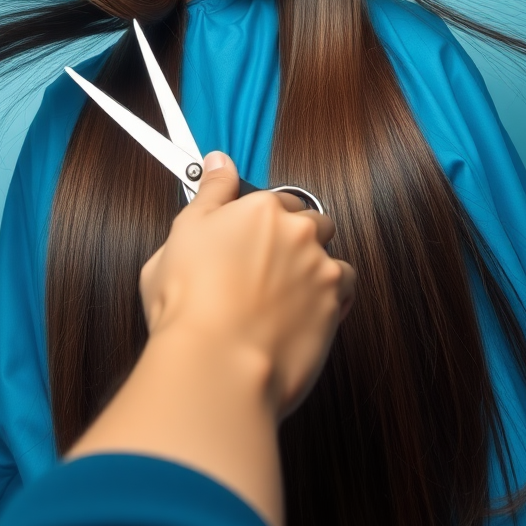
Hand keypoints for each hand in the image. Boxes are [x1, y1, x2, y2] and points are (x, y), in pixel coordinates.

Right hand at [67, 151, 354, 525]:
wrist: (216, 362)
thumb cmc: (188, 304)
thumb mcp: (179, 236)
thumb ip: (208, 194)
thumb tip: (218, 164)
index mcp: (259, 209)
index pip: (274, 199)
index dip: (263, 220)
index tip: (253, 235)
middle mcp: (297, 231)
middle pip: (311, 221)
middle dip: (295, 239)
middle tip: (266, 268)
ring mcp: (320, 267)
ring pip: (331, 256)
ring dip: (316, 268)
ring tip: (286, 296)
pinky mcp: (335, 304)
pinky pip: (345, 291)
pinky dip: (332, 297)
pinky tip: (304, 312)